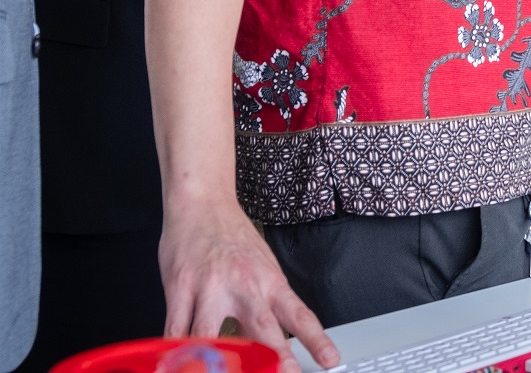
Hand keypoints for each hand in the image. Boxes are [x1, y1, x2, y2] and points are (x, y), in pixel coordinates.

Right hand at [161, 198, 338, 371]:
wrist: (203, 203)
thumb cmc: (233, 238)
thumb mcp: (262, 269)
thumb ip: (264, 307)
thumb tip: (269, 346)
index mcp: (271, 282)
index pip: (299, 316)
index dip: (316, 340)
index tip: (330, 360)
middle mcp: (245, 286)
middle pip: (262, 329)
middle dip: (274, 359)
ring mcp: (211, 288)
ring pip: (213, 334)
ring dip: (215, 362)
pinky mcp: (180, 288)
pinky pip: (175, 328)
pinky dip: (173, 351)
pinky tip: (172, 365)